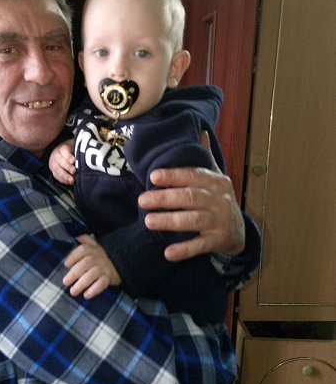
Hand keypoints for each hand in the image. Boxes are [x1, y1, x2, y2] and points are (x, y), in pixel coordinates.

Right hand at [49, 140, 75, 184]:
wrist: (61, 155)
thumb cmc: (72, 152)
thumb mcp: (75, 149)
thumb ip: (79, 153)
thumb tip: (87, 159)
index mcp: (62, 148)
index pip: (64, 150)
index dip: (68, 156)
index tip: (73, 161)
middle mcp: (56, 156)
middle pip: (60, 161)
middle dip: (67, 166)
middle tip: (74, 171)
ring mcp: (54, 164)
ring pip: (57, 170)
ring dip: (65, 176)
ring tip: (72, 180)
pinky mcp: (54, 171)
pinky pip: (57, 176)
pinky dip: (63, 180)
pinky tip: (69, 182)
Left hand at [63, 234, 121, 298]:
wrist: (120, 263)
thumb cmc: (99, 256)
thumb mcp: (94, 245)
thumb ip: (85, 239)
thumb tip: (76, 236)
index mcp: (93, 249)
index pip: (83, 250)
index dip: (74, 256)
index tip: (66, 264)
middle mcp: (98, 257)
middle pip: (86, 263)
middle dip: (74, 273)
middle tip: (65, 281)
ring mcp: (104, 268)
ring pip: (93, 274)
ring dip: (82, 283)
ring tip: (73, 291)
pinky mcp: (109, 278)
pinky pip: (102, 283)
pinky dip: (94, 290)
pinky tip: (86, 295)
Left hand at [138, 132, 244, 261]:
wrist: (239, 231)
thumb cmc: (218, 200)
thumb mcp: (215, 178)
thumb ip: (206, 157)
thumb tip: (201, 130)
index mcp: (217, 181)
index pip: (194, 175)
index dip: (174, 175)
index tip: (153, 176)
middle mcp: (219, 200)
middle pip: (190, 197)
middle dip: (165, 198)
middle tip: (142, 200)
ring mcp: (220, 221)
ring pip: (193, 220)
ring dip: (170, 221)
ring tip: (148, 221)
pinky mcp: (218, 241)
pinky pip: (200, 245)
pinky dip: (185, 249)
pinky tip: (168, 253)